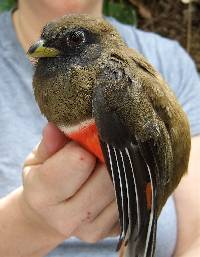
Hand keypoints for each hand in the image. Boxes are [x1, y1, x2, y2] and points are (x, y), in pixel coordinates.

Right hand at [22, 122, 118, 242]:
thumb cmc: (43, 180)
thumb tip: (57, 126)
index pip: (80, 161)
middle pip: (107, 176)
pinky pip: (133, 201)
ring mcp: (92, 229)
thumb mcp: (38, 159)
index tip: (87, 137)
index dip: (87, 142)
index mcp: (43, 195)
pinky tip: (116, 179)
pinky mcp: (112, 232)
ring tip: (109, 161)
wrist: (48, 216)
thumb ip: (49, 144)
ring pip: (124, 188)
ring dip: (122, 169)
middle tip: (103, 146)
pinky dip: (129, 185)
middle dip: (108, 156)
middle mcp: (67, 218)